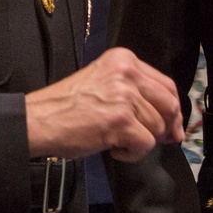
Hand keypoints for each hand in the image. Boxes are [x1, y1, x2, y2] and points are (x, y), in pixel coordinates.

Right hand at [25, 47, 183, 161]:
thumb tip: (172, 125)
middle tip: (155, 139)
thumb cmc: (67, 105)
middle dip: (166, 127)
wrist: (40, 119)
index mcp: (124, 59)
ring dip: (142, 140)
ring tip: (118, 140)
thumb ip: (137, 94)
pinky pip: (145, 143)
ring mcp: (124, 96)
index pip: (166, 84)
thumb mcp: (104, 83)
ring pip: (157, 126)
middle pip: (169, 104)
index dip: (173, 109)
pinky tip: (113, 148)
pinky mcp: (120, 120)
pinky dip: (133, 153)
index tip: (172, 126)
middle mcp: (127, 72)